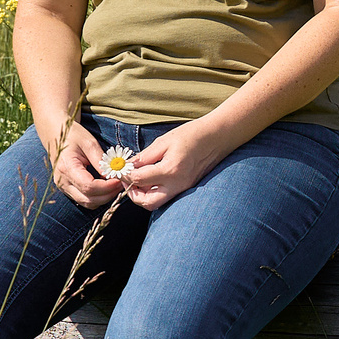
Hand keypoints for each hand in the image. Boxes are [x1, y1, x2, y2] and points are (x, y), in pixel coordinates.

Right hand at [47, 120, 126, 210]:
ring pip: (87, 203)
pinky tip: (105, 186)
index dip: (107, 187)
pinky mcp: (67, 189)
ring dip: (103, 198)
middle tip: (121, 183)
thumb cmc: (73, 135)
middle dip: (108, 195)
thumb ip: (101, 161)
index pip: (89, 187)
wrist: (56, 134)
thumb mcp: (89, 143)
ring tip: (115, 185)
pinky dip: (97, 197)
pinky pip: (84, 199)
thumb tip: (113, 176)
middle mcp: (62, 181)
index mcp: (67, 168)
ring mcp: (63, 187)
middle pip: (88, 199)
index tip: (119, 180)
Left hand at [116, 118, 231, 209]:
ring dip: (144, 195)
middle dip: (133, 194)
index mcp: (170, 170)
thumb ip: (145, 156)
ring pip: (157, 203)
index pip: (139, 179)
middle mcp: (177, 184)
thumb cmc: (192, 135)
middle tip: (128, 181)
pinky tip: (152, 179)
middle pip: (147, 202)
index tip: (121, 168)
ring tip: (139, 179)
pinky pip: (166, 197)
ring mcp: (184, 188)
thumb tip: (129, 166)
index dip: (126, 175)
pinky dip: (155, 192)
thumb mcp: (164, 141)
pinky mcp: (187, 188)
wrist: (217, 137)